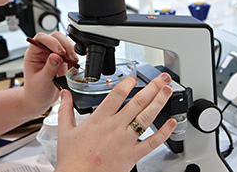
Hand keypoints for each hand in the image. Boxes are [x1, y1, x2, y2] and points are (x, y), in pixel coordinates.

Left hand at [22, 32, 77, 114]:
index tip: (59, 52)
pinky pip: (69, 52)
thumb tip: (56, 56)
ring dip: (70, 49)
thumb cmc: (35, 92)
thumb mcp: (42, 81)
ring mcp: (52, 54)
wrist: (40, 100)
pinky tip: (74, 63)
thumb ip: (49, 68)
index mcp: (33, 54)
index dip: (51, 42)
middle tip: (69, 56)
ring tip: (73, 61)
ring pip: (63, 42)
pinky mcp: (61, 60)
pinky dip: (73, 56)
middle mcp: (42, 52)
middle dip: (64, 44)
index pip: (40, 39)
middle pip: (54, 37)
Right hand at [55, 73, 175, 171]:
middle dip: (152, 87)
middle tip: (162, 78)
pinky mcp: (133, 155)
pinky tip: (172, 122)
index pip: (117, 94)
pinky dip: (164, 132)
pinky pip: (152, 142)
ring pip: (147, 118)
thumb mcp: (64, 131)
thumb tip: (64, 94)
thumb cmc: (72, 159)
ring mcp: (126, 141)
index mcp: (100, 119)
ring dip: (159, 102)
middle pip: (138, 102)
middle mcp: (115, 127)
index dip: (127, 82)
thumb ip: (65, 110)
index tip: (134, 77)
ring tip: (167, 91)